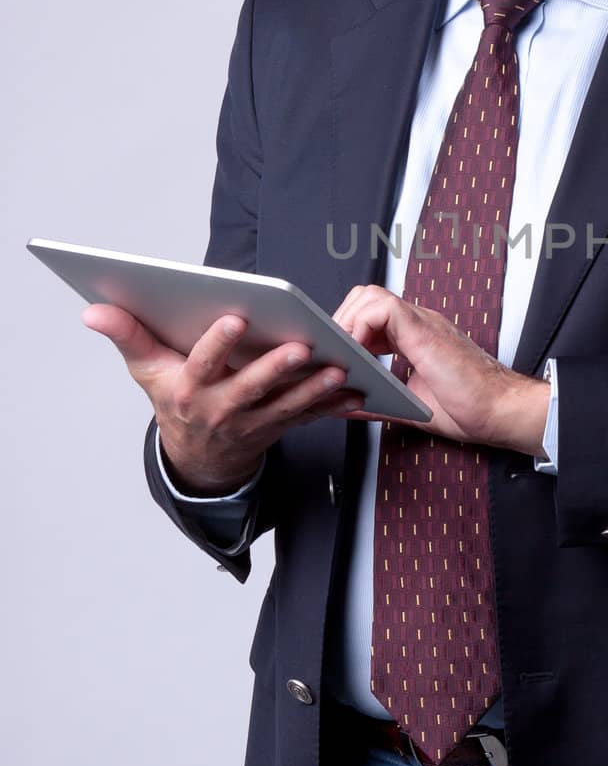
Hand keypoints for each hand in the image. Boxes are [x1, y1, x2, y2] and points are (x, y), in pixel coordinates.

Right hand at [82, 305, 365, 494]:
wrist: (199, 457)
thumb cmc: (175, 399)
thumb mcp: (147, 370)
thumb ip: (127, 335)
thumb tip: (93, 308)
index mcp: (189, 391)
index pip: (202, 365)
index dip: (217, 344)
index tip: (235, 318)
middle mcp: (221, 410)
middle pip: (250, 388)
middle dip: (275, 369)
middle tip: (300, 346)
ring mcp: (253, 423)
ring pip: (286, 406)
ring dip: (314, 389)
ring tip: (338, 367)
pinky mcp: (279, 428)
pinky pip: (309, 418)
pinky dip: (333, 405)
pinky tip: (357, 389)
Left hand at [331, 285, 550, 456]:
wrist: (500, 411)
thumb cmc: (469, 409)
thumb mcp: (410, 405)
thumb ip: (379, 400)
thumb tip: (347, 404)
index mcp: (416, 336)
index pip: (370, 313)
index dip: (348, 330)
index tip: (337, 356)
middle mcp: (418, 323)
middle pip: (366, 296)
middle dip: (343, 321)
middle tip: (336, 353)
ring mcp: (423, 323)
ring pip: (371, 295)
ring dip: (350, 321)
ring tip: (345, 354)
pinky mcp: (425, 330)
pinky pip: (382, 308)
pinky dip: (361, 326)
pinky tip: (359, 352)